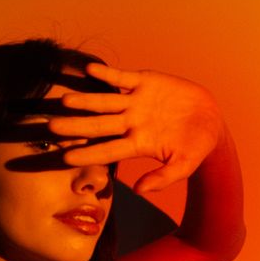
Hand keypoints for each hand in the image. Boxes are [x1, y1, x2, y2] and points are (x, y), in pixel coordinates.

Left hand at [49, 63, 222, 194]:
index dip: (87, 153)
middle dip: (74, 126)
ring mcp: (136, 102)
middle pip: (97, 125)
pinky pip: (122, 78)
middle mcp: (131, 123)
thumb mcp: (184, 166)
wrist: (209, 119)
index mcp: (138, 144)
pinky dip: (107, 74)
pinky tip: (90, 69)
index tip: (66, 157)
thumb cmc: (195, 147)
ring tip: (65, 100)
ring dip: (84, 101)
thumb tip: (139, 190)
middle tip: (50, 127)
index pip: (107, 150)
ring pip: (105, 101)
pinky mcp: (144, 83)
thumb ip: (163, 178)